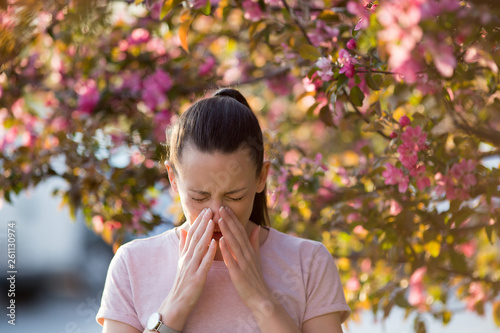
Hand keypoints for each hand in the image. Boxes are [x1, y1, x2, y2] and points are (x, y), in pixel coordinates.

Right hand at [157, 208, 216, 330]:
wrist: (177, 304)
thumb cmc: (182, 282)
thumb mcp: (181, 262)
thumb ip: (182, 246)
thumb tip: (182, 230)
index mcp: (185, 254)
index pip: (191, 234)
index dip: (198, 221)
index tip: (206, 209)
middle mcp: (187, 258)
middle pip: (194, 237)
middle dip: (202, 222)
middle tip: (210, 209)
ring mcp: (191, 268)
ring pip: (198, 247)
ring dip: (205, 233)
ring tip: (212, 221)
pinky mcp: (196, 278)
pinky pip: (203, 263)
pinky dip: (208, 253)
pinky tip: (214, 243)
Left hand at [218, 206, 272, 310]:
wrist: (260, 297)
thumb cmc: (255, 278)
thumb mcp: (256, 257)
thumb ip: (254, 242)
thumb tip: (257, 227)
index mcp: (249, 250)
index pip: (240, 231)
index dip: (233, 218)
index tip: (226, 207)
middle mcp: (247, 254)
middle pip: (237, 234)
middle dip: (229, 220)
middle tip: (221, 207)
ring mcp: (243, 263)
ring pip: (234, 244)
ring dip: (227, 230)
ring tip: (219, 219)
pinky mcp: (239, 273)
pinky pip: (232, 260)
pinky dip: (226, 250)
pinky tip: (220, 241)